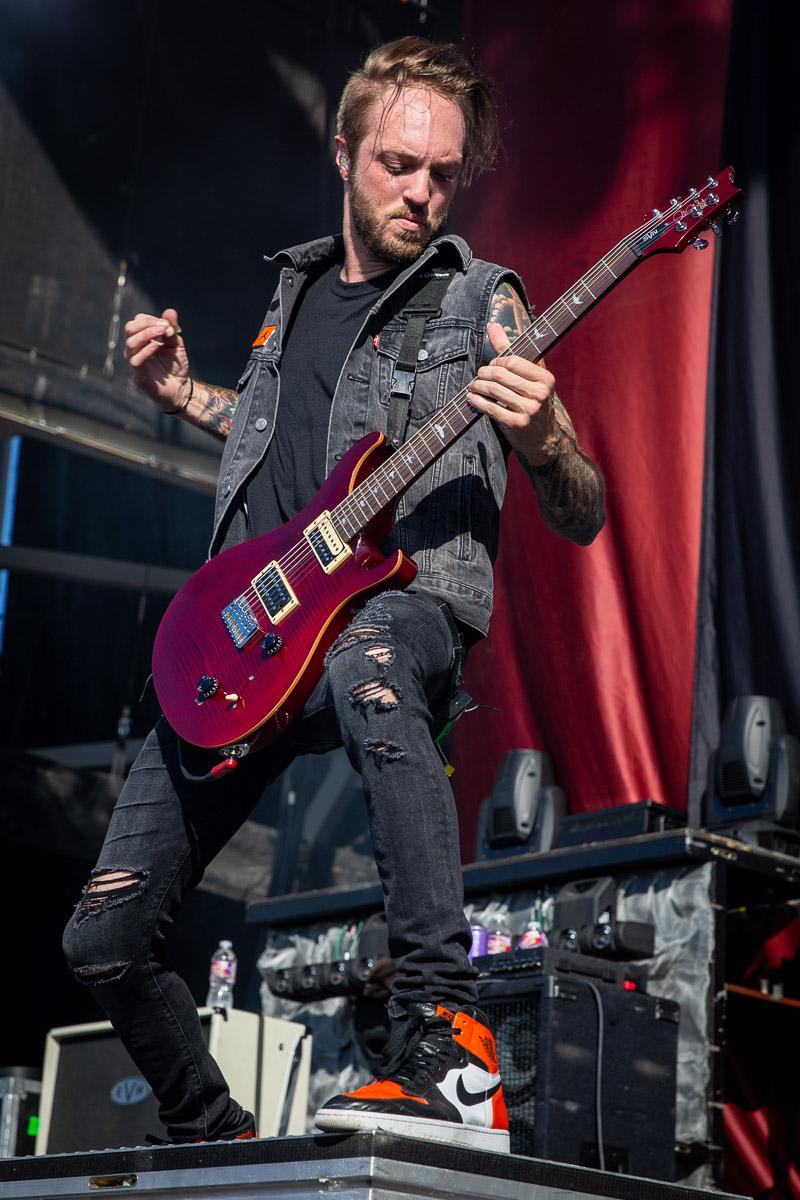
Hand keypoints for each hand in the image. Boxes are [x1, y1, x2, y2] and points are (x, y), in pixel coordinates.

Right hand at [124, 308, 189, 412]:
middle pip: (130, 329)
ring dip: (147, 334)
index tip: (165, 323)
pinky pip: (136, 361)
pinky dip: (145, 351)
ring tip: (162, 332)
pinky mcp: (138, 376)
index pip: (136, 322)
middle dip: (146, 324)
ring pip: (131, 344)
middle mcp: (134, 350)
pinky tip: (156, 346)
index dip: (149, 319)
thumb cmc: (175, 366)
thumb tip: (170, 312)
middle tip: (164, 326)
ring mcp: (135, 363)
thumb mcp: (176, 345)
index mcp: (141, 340)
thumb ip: (172, 330)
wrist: (180, 389)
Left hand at [467, 322, 560, 464]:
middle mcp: (540, 393)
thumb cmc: (533, 401)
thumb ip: (510, 350)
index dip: (497, 362)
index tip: (491, 366)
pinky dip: (477, 402)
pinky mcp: (517, 424)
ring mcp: (529, 410)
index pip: (513, 361)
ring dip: (477, 387)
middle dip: (483, 374)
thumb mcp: (529, 377)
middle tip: (477, 377)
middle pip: (501, 375)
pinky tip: (471, 399)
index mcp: (545, 378)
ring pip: (493, 391)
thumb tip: (492, 325)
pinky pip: (490, 408)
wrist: (543, 438)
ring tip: (472, 387)